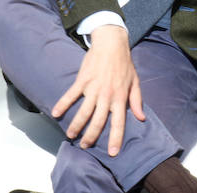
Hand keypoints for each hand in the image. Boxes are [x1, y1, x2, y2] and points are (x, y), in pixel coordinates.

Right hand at [51, 25, 144, 155]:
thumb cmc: (124, 63)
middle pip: (97, 122)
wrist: (112, 44)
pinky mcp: (83, 80)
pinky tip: (55, 113)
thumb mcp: (135, 82)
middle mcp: (106, 96)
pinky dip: (62, 104)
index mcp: (120, 98)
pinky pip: (71, 95)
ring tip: (70, 135)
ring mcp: (94, 88)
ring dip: (76, 125)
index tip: (112, 153)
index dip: (115, 139)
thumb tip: (141, 118)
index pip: (118, 123)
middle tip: (84, 145)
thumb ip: (136, 101)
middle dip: (90, 136)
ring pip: (83, 112)